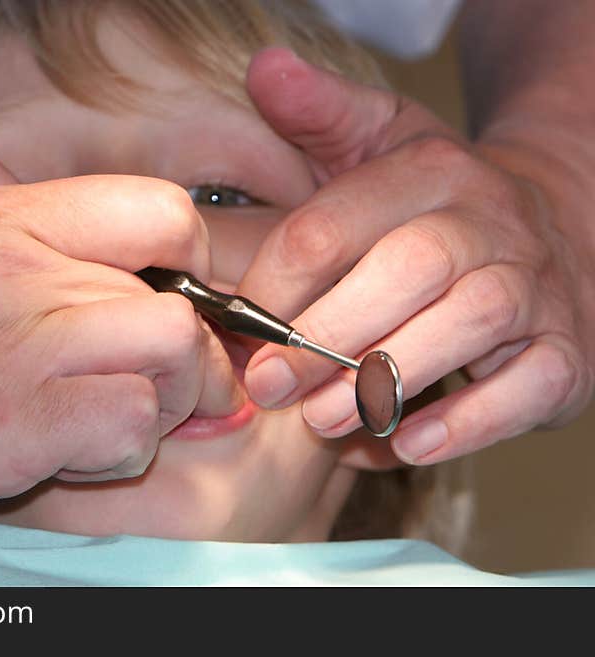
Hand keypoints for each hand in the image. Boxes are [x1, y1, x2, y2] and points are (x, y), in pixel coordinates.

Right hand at [0, 156, 241, 563]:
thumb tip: (19, 191)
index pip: (156, 210)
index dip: (185, 264)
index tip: (168, 308)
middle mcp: (17, 265)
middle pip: (177, 297)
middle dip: (184, 357)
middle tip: (148, 390)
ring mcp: (16, 341)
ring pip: (173, 350)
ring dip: (160, 403)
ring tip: (105, 426)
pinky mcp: (8, 424)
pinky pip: (130, 422)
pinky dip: (121, 452)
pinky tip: (70, 460)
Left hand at [239, 49, 593, 467]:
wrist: (551, 230)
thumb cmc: (436, 204)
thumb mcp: (381, 142)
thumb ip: (320, 112)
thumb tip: (264, 68)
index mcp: (430, 169)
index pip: (334, 224)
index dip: (277, 285)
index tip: (241, 327)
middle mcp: (491, 220)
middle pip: (407, 270)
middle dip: (326, 336)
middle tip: (269, 387)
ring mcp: (535, 286)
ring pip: (469, 323)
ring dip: (387, 379)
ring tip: (322, 419)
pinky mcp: (565, 350)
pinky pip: (528, 385)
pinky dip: (469, 421)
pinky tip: (409, 442)